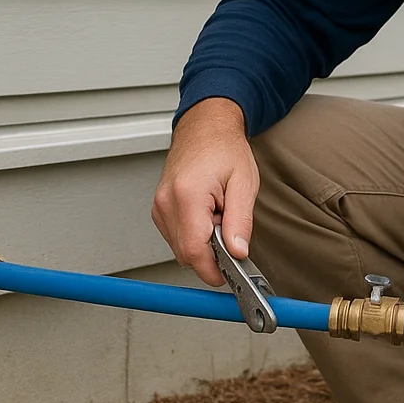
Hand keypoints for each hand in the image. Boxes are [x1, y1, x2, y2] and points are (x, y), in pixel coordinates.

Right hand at [151, 97, 258, 286]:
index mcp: (187, 194)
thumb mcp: (244, 184)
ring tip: (219, 215)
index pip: (194, 251)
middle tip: (231, 232)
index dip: (213, 270)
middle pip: (185, 254)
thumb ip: (241, 222)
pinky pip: (177, 236)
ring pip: (180, 248)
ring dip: (203, 243)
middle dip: (212, 255)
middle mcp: (166, 202)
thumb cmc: (225, 148)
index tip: (230, 275)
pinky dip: (195, 234)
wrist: (205, 127)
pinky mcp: (159, 209)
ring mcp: (159, 206)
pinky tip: (208, 215)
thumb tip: (238, 253)